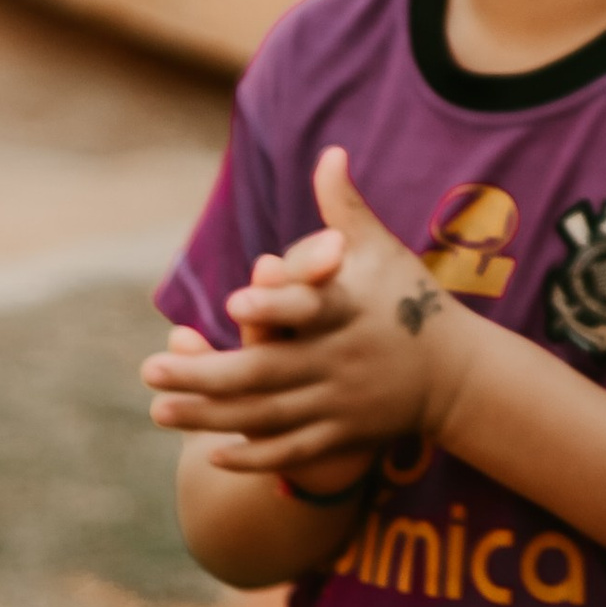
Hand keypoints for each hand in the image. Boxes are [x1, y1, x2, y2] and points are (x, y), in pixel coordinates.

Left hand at [142, 147, 470, 479]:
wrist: (456, 373)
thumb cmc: (410, 299)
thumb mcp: (382, 251)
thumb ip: (346, 209)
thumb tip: (329, 152)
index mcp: (350, 311)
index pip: (311, 307)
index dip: (275, 304)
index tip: (232, 300)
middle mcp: (341, 360)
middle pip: (266, 372)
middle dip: (205, 373)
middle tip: (149, 369)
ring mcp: (341, 403)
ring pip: (267, 415)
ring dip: (210, 416)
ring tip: (159, 410)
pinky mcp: (343, 436)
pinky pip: (291, 451)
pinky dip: (253, 455)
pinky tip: (210, 453)